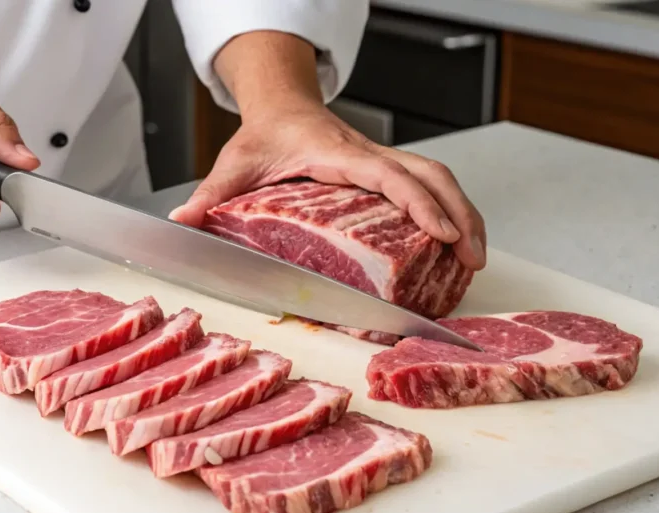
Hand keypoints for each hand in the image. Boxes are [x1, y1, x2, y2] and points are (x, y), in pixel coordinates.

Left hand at [169, 102, 486, 269]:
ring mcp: (383, 164)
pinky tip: (458, 246)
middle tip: (473, 259)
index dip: (418, 203)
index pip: (388, 175)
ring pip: (439, 180)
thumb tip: (182, 221)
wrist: (281, 107)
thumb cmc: (264, 136)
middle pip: (431, 176)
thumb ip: (211, 194)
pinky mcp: (387, 174)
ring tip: (476, 259)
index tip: (442, 232)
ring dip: (465, 215)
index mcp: (337, 154)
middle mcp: (369, 156)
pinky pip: (430, 188)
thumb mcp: (235, 164)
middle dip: (460, 214)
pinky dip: (451, 214)